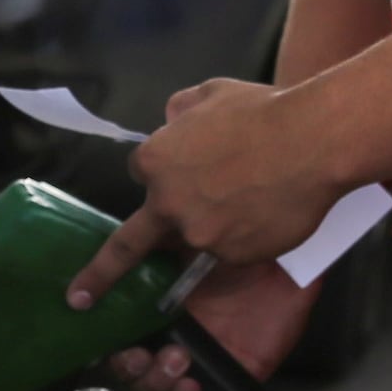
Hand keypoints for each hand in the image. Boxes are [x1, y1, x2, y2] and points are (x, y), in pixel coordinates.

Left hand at [63, 76, 341, 310]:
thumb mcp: (212, 94)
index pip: (142, 174)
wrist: (311, 142)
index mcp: (156, 161)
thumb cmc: (263, 111)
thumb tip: (173, 120)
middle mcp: (169, 204)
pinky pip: (232, 250)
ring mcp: (200, 234)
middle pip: (135, 240)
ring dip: (214, 227)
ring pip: (197, 238)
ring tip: (252, 202)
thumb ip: (183, 110)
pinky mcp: (232, 255)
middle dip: (99, 274)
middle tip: (79, 297)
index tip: (178, 174)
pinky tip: (270, 214)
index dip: (163, 173)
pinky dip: (246, 238)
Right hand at [104, 260, 319, 390]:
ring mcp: (205, 368)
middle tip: (172, 357)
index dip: (121, 362)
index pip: (124, 356)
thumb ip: (138, 255)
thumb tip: (96, 274)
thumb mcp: (178, 242)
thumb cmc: (233, 249)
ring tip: (189, 379)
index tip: (132, 353)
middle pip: (143, 386)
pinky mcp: (237, 380)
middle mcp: (176, 347)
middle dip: (149, 380)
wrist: (285, 260)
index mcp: (156, 322)